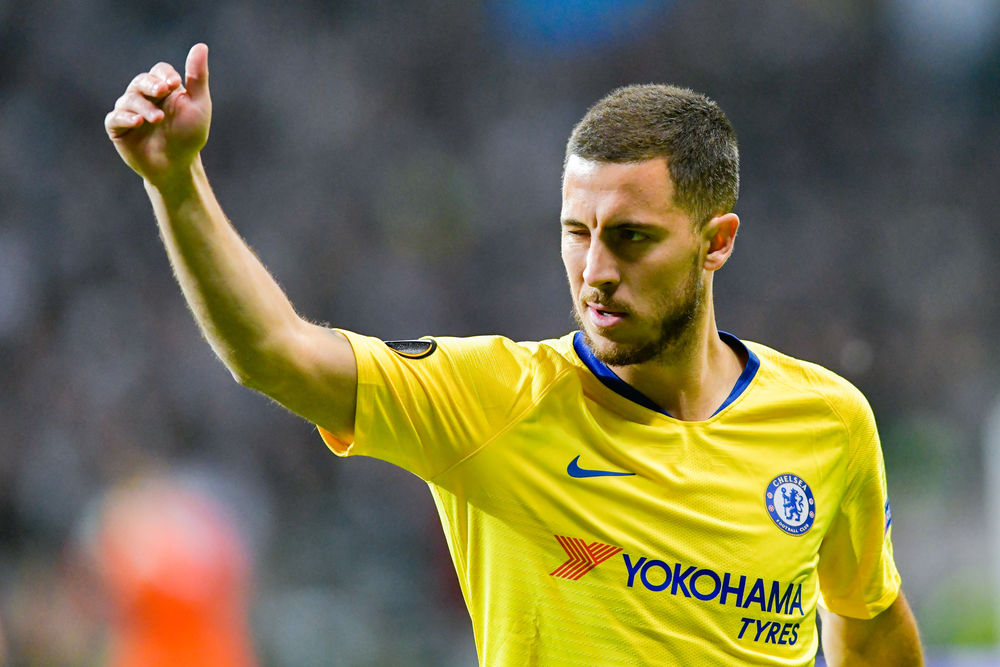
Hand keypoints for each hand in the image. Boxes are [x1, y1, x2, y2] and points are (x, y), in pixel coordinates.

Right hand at [105, 43, 211, 186]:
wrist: (177, 166)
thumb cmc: (189, 136)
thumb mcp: (198, 105)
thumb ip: (197, 78)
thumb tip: (200, 46)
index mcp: (163, 89)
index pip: (159, 71)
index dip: (164, 75)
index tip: (174, 84)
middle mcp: (144, 97)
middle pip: (141, 81)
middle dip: (151, 85)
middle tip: (163, 91)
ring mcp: (129, 112)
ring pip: (129, 99)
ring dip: (144, 106)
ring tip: (158, 118)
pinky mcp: (118, 128)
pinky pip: (115, 118)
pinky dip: (125, 118)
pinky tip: (138, 122)